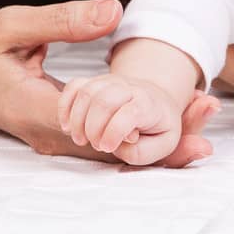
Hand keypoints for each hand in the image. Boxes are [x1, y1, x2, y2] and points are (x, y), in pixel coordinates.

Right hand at [0, 0, 129, 159]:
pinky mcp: (57, 141)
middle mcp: (41, 133)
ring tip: (128, 90)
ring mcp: (49, 142)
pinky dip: (111, 121)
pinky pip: (93, 139)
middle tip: (136, 86)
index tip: (127, 82)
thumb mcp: (14, 25)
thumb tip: (114, 10)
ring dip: (122, 119)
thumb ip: (64, 20)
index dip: (116, 103)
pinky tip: (116, 97)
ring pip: (101, 144)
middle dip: (126, 114)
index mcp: (28, 106)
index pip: (89, 121)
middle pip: (101, 138)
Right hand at [57, 73, 219, 166]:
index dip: (115, 132)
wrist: (154, 101)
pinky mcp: (94, 82)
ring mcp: (110, 82)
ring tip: (82, 139)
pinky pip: (74, 86)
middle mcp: (130, 88)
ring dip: (77, 120)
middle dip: (94, 127)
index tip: (109, 147)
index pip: (132, 111)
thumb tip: (138, 141)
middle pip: (105, 98)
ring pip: (87, 91)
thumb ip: (155, 151)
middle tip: (97, 145)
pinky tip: (67, 125)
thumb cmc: (158, 127)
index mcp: (151, 103)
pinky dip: (65, 105)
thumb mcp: (168, 144)